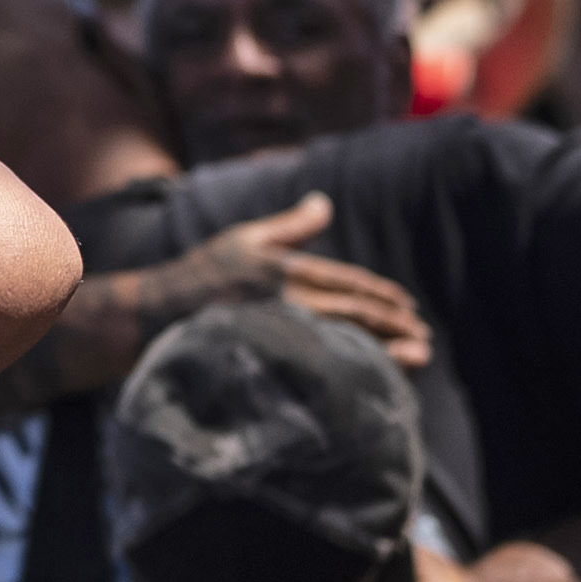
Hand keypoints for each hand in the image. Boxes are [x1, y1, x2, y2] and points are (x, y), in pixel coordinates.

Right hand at [158, 195, 434, 369]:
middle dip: (396, 326)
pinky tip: (372, 379)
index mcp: (288, 272)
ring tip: (416, 358)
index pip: (350, 283)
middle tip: (425, 339)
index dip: (384, 295)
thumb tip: (325, 202)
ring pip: (347, 342)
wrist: (155, 315)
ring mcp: (282, 336)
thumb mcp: (245, 239)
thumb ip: (290, 226)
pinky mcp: (273, 362)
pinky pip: (323, 369)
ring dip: (387, 351)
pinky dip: (353, 372)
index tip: (409, 306)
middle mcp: (290, 303)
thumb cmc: (200, 274)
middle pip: (356, 314)